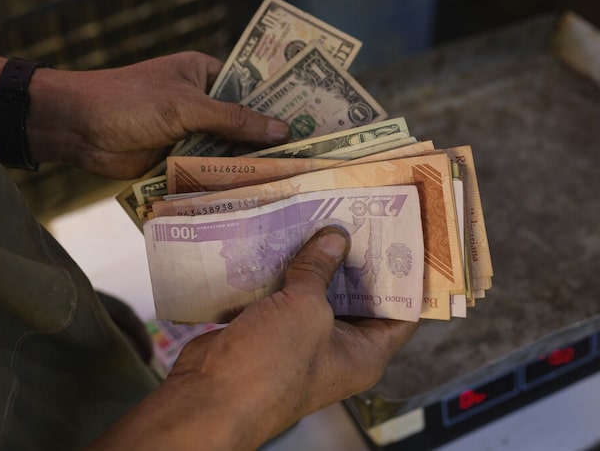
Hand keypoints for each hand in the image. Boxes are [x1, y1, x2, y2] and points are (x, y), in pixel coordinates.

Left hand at [27, 51, 289, 178]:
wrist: (75, 128)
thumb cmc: (127, 101)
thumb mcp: (184, 105)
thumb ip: (232, 119)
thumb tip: (281, 130)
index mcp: (204, 75)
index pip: (252, 88)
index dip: (281, 104)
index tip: (314, 123)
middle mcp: (201, 104)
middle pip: (243, 124)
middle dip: (269, 142)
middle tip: (310, 161)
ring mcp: (189, 134)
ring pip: (227, 152)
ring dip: (248, 166)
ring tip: (292, 183)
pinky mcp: (175, 161)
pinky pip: (206, 172)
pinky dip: (223, 183)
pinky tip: (253, 197)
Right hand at [89, 227, 417, 449]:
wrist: (211, 395)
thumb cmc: (271, 365)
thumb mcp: (306, 309)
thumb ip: (321, 269)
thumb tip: (335, 238)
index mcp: (363, 355)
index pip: (399, 312)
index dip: (403, 275)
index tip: (399, 237)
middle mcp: (336, 350)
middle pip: (354, 298)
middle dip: (352, 259)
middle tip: (353, 218)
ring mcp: (299, 341)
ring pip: (314, 294)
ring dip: (312, 263)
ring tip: (317, 220)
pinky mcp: (267, 333)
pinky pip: (281, 297)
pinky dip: (281, 272)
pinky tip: (279, 241)